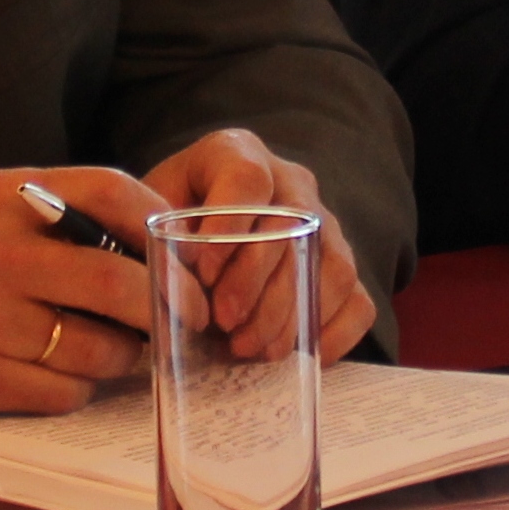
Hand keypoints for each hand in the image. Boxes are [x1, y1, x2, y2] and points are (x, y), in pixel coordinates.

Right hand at [0, 167, 160, 415]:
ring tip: (120, 349)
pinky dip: (80, 386)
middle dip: (165, 304)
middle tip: (185, 317)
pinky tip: (66, 372)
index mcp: (2, 198)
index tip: (184, 253)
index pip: (109, 193)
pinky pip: (62, 392)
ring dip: (125, 355)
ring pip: (96, 349)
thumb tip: (149, 241)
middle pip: (114, 282)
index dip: (161, 225)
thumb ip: (59, 209)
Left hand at [136, 128, 375, 364]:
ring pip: (330, 265)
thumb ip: (156, 245)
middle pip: (291, 226)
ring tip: (250, 348)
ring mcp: (324, 223)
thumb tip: (172, 292)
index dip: (228, 226)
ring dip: (290, 313)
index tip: (201, 272)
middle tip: (224, 322)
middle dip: (256, 282)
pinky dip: (334, 333)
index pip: (246, 177)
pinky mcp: (340, 266)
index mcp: (236, 153)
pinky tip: (297, 356)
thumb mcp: (150, 219)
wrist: (196, 234)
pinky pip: (358, 299)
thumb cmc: (169, 224)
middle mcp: (290, 181)